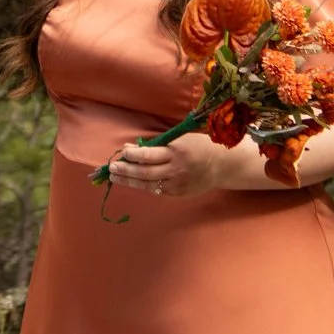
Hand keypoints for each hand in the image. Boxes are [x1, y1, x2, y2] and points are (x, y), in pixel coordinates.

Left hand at [103, 136, 222, 197]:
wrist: (222, 164)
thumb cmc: (198, 146)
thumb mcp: (178, 140)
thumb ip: (155, 144)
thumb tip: (130, 148)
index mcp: (177, 152)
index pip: (149, 155)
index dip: (133, 155)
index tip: (122, 153)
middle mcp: (176, 169)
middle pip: (145, 172)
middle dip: (126, 171)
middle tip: (111, 169)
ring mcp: (177, 184)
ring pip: (148, 185)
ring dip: (130, 181)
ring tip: (116, 178)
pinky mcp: (178, 193)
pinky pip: (157, 190)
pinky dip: (144, 186)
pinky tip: (133, 182)